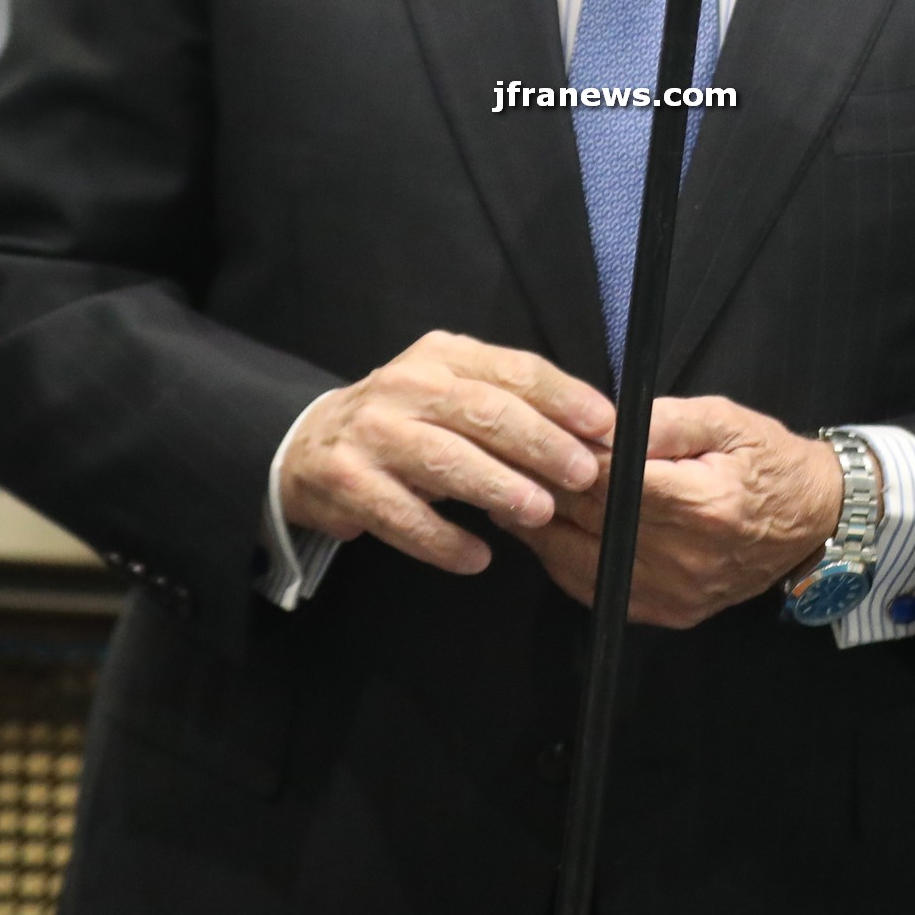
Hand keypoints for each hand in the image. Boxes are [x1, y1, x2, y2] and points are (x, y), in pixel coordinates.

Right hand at [278, 332, 613, 575]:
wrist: (310, 444)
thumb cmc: (406, 421)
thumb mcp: (452, 392)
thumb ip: (509, 404)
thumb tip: (589, 433)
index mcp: (443, 356)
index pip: (512, 368)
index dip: (562, 396)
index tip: (604, 424)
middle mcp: (406, 386)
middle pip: (483, 411)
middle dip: (539, 443)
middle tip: (582, 473)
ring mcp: (373, 433)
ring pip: (444, 460)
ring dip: (498, 487)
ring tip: (538, 512)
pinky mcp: (347, 482)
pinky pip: (402, 515)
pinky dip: (442, 540)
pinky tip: (476, 557)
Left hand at [505, 395, 842, 628]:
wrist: (813, 521)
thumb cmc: (768, 461)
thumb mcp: (725, 420)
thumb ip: (663, 421)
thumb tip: (603, 423)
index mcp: (702, 503)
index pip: (611, 481)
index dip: (566, 457)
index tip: (531, 435)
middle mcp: (685, 557)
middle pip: (589, 521)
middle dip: (541, 489)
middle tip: (502, 460)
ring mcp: (675, 593)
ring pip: (581, 562)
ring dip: (541, 530)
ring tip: (511, 495)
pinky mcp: (668, 613)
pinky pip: (597, 590)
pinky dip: (564, 561)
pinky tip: (548, 533)